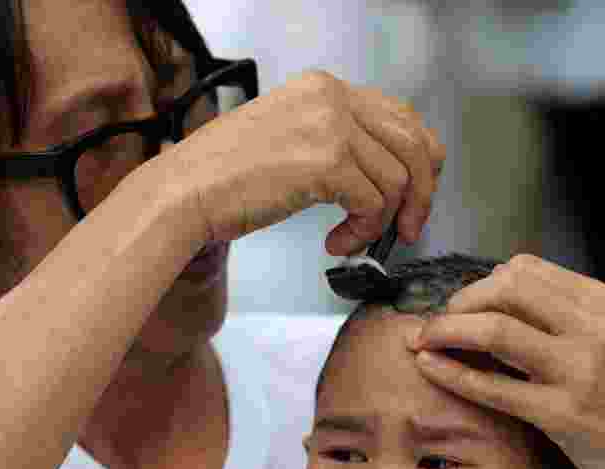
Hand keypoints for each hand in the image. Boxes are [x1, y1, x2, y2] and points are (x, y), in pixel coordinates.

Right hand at [154, 70, 445, 255]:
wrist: (185, 192)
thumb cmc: (226, 178)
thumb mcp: (291, 140)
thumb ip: (337, 143)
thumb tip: (390, 173)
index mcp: (323, 88)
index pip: (402, 117)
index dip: (418, 162)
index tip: (412, 197)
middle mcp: (331, 97)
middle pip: (414, 145)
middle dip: (419, 195)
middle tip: (406, 230)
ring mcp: (330, 126)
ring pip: (397, 180)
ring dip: (380, 223)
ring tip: (349, 239)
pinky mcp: (326, 161)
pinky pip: (374, 204)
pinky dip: (363, 232)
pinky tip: (336, 243)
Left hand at [408, 254, 604, 468]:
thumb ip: (560, 318)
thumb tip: (487, 301)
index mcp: (604, 303)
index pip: (522, 270)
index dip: (478, 286)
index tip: (458, 309)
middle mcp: (596, 328)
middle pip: (503, 288)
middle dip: (456, 304)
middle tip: (435, 326)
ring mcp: (582, 371)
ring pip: (494, 330)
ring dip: (445, 332)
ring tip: (421, 343)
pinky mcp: (566, 415)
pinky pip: (494, 386)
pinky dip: (452, 373)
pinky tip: (428, 368)